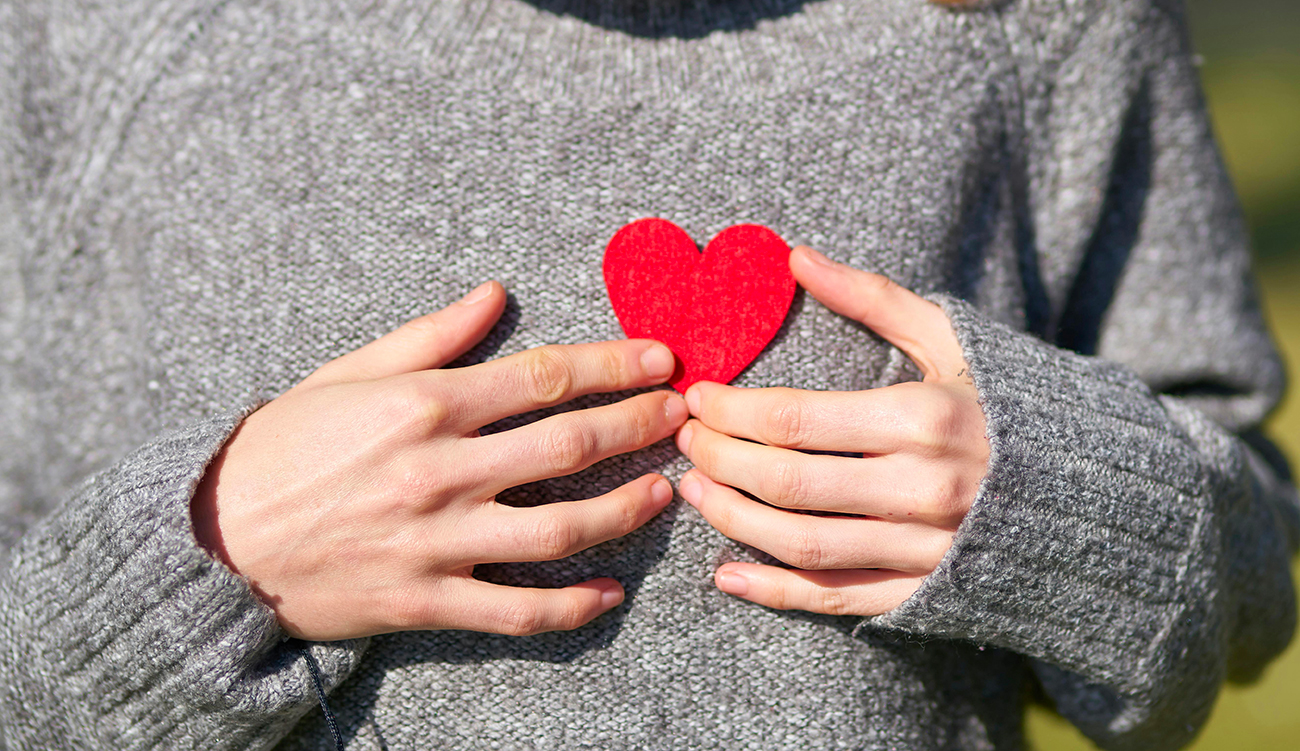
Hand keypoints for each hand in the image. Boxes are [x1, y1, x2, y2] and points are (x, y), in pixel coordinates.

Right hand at [192, 281, 687, 640]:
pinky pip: (517, 610)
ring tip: (664, 491)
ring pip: (559, 527)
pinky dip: (571, 605)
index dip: (614, 365)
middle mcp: (440, 469)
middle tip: (684, 416)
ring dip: (624, 508)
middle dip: (639, 425)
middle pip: (568, 443)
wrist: (213, 540)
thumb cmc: (282, 447)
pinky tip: (610, 592)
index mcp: (424, 404)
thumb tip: (495, 293)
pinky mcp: (427, 600)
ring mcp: (438, 540)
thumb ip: (430, 336)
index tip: (662, 359)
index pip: (545, 376)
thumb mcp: (348, 373)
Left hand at [675, 247, 988, 616]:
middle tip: (684, 440)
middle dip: (718, 458)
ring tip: (694, 492)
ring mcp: (923, 549)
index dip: (730, 410)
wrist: (1097, 495)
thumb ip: (871, 298)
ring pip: (800, 543)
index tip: (698, 396)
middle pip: (785, 481)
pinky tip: (727, 574)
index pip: (793, 418)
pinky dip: (774, 591)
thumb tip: (795, 256)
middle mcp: (923, 488)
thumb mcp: (950, 340)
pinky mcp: (924, 594)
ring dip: (731, 519)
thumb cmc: (1010, 404)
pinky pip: (834, 599)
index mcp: (924, 417)